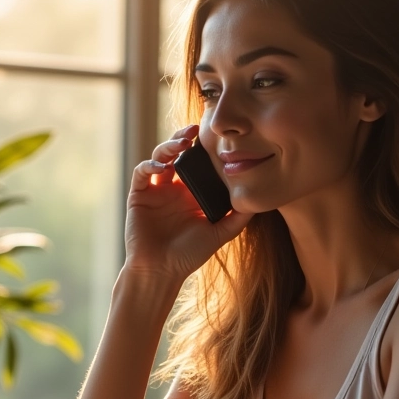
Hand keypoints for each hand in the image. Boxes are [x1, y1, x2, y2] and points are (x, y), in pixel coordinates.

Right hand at [125, 124, 253, 281]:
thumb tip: (259, 200)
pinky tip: (162, 166)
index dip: (204, 147)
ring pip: (159, 157)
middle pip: (177, 152)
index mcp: (192, 192)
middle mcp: (173, 187)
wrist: (161, 271)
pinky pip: (142, 172)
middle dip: (184, 137)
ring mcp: (155, 190)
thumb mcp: (220, 234)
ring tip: (182, 143)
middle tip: (195, 128)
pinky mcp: (139, 195)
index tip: (216, 136)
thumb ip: (238, 218)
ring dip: (169, 146)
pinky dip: (150, 164)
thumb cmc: (189, 255)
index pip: (198, 162)